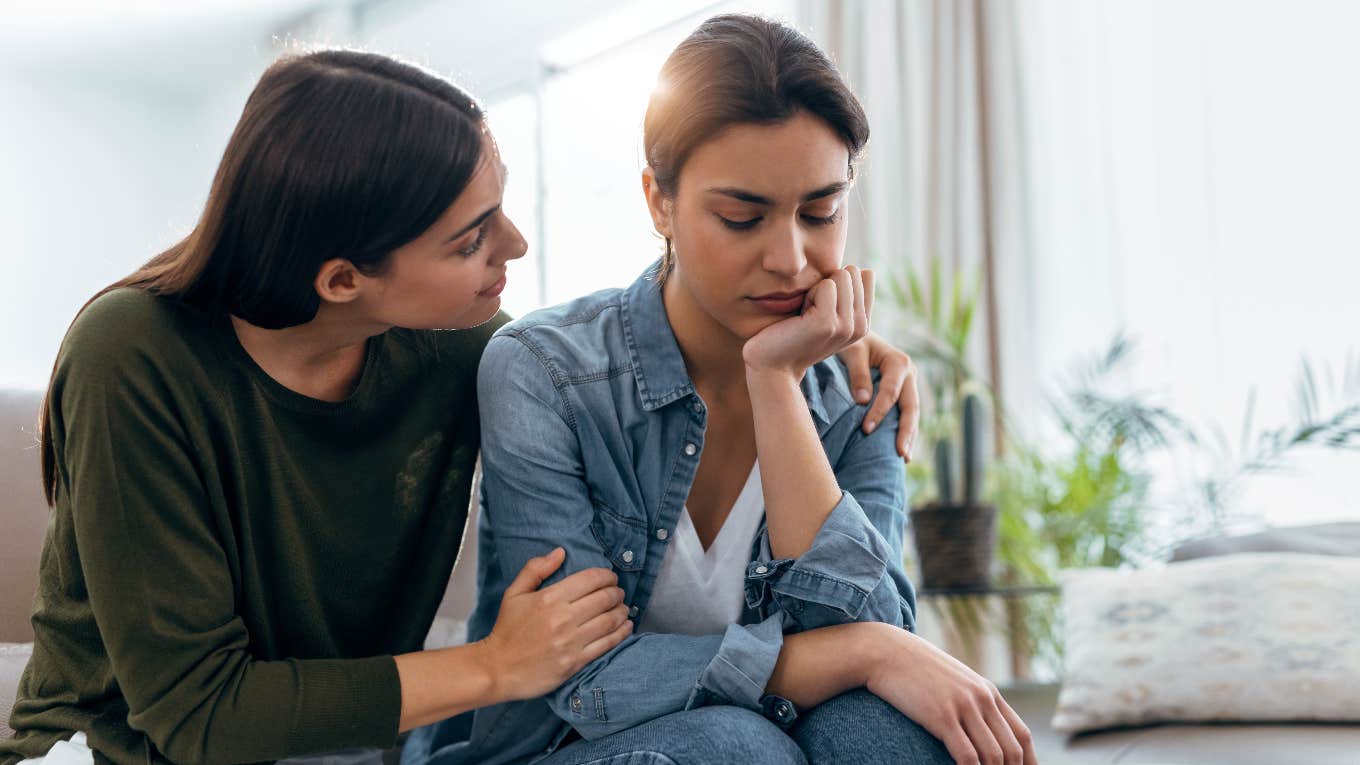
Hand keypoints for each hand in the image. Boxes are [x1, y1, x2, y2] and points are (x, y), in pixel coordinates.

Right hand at [478, 548, 631, 700]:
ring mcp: (571, 642)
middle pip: (604, 599)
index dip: (607, 575)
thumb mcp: (514, 594)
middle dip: (617, 592)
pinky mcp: (575, 662)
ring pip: (610, 621)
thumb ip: (536, 569)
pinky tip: (626, 627)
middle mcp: (563, 618)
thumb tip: (560, 552)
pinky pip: (607, 644)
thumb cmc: (506, 630)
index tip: (610, 577)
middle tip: (618, 592)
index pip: (590, 579)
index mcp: (550, 598)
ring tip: (624, 608)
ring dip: (622, 611)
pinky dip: (621, 633)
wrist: (498, 669)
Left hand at [742, 266, 872, 379]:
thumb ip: (848, 295)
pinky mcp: (828, 323)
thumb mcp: (828, 313)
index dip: (838, 283)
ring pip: (840, 276)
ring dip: (816, 290)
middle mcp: (861, 327)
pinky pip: (825, 285)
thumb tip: (865, 270)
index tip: (823, 306)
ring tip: (806, 315)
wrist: (773, 365)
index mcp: (864, 323)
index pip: (866, 275)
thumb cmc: (794, 333)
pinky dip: (808, 295)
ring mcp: (846, 326)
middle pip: (851, 273)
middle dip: (826, 285)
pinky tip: (800, 318)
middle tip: (811, 312)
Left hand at [835, 332, 920, 459]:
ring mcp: (909, 384)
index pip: (890, 393)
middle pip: (911, 407)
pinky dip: (905, 430)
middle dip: (906, 431)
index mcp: (899, 362)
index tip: (866, 429)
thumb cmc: (853, 343)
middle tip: (901, 454)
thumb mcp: (852, 352)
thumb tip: (863, 402)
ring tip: (905, 458)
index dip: (879, 412)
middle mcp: (910, 373)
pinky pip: (906, 414)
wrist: (858, 336)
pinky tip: (901, 448)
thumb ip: (858, 374)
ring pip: (912, 413)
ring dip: (909, 435)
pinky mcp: (904, 393)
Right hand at [863, 625, 1036, 764]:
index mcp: (987, 691)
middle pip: (1012, 750)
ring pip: (993, 756)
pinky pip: (966, 756)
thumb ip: (970, 700)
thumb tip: (979, 726)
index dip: (1028, 762)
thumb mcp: (951, 681)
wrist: (885, 651)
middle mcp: (982, 698)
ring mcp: (963, 706)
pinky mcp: (942, 716)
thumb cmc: (914, 669)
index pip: (1022, 735)